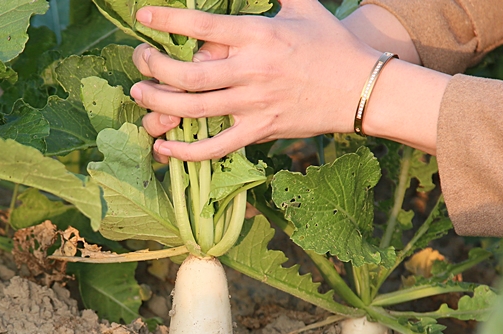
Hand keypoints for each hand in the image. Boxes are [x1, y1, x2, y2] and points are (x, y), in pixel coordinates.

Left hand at [130, 0, 380, 160]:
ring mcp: (254, 104)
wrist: (362, 88)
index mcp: (258, 35)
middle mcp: (252, 70)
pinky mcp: (261, 131)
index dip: (168, 21)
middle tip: (140, 60)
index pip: (202, 25)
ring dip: (159, 104)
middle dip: (153, 67)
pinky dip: (186, 150)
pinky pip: (216, 146)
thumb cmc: (332, 44)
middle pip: (187, 73)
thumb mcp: (304, 4)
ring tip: (139, 95)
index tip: (144, 18)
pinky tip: (163, 147)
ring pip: (194, 108)